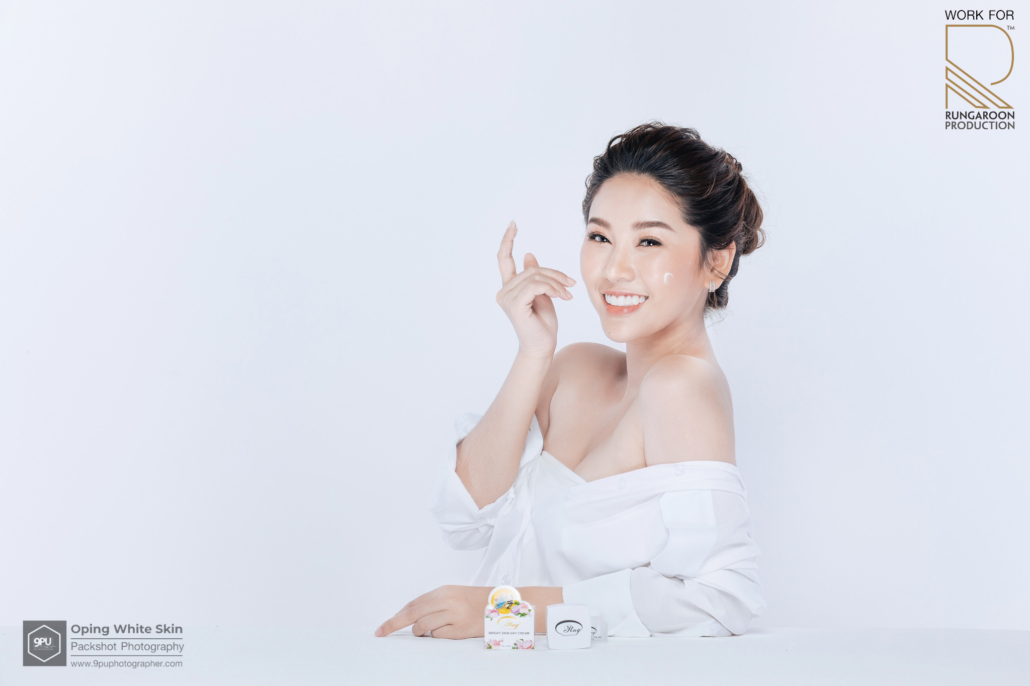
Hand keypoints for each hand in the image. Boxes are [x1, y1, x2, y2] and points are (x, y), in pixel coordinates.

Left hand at [374, 585, 491, 638]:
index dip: (395, 617)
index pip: (412, 604)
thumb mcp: (452, 596)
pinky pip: (438, 636)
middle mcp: (447, 600)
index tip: (382, 628)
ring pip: (423, 627)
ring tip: (431, 631)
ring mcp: (454, 614)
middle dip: (393, 624)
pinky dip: (438, 636)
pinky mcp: (460, 629)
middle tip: (381, 633)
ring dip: (420, 632)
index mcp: (443, 591)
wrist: (500, 605)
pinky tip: (449, 631)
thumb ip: (432, 604)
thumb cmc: (473, 602)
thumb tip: (408, 617)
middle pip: (412, 614)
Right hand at [495, 221, 574, 359]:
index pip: (504, 258)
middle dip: (554, 274)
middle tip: (571, 285)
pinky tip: (562, 297)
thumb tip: (528, 254)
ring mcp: (507, 298)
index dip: (508, 240)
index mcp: (509, 287)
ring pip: (535, 276)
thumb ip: (536, 276)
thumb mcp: (543, 294)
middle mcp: (504, 291)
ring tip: (568, 293)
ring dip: (557, 283)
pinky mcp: (515, 305)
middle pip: (531, 268)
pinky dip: (552, 288)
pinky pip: (536, 286)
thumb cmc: (543, 323)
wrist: (543, 346)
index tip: (513, 224)